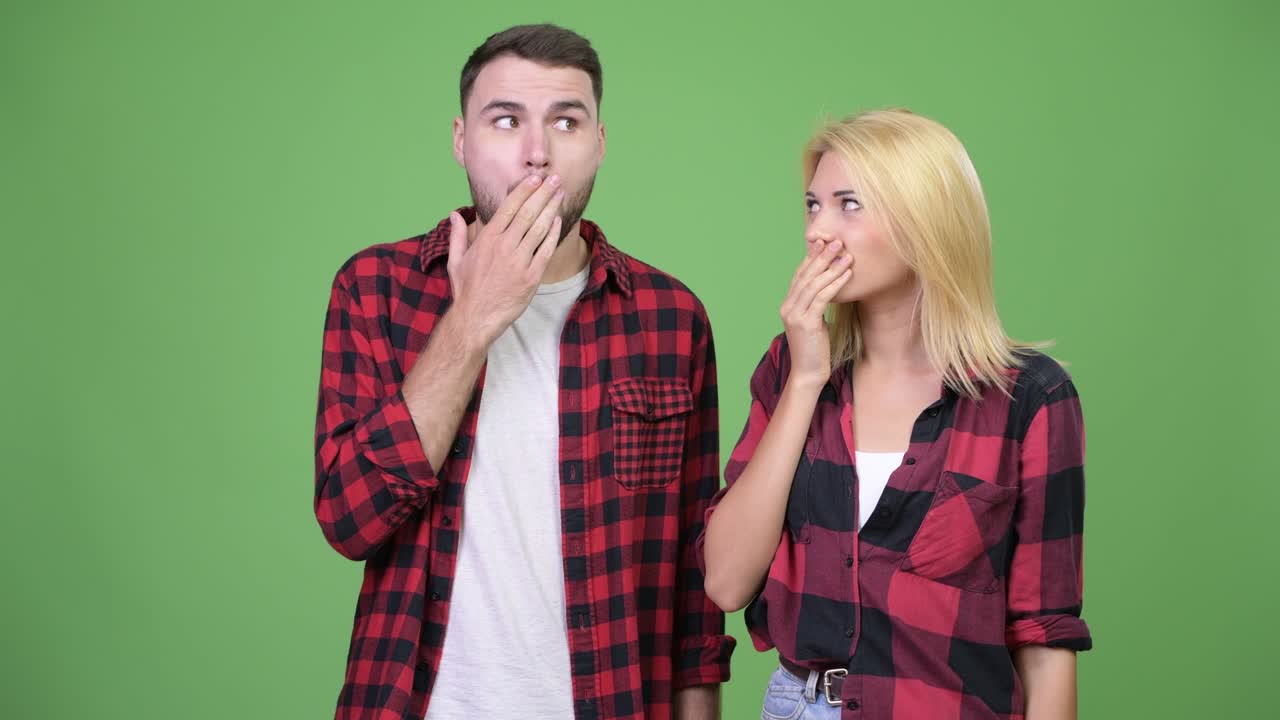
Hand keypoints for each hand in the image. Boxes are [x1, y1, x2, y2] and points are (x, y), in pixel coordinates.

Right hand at [445, 174, 563, 346]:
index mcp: (487, 239)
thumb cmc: (466, 290)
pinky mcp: (531, 277)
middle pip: (528, 213)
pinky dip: (553, 234)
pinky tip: (559, 221)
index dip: (524, 190)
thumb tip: (455, 214)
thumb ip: (457, 235)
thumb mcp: (456, 260)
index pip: (509, 207)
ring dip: (552, 208)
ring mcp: (519, 262)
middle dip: (543, 193)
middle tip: (555, 179)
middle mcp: (504, 246)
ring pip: (540, 228)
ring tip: (561, 194)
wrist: (475, 318)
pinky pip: (546, 251)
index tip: (535, 178)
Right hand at [779, 237, 851, 387]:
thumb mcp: (814, 323)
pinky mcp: (806, 323)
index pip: (800, 275)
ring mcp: (795, 315)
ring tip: (846, 254)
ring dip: (832, 267)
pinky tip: (847, 275)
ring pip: (814, 284)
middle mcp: (787, 307)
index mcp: (788, 305)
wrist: (808, 374)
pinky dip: (835, 283)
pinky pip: (822, 298)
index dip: (812, 258)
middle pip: (805, 275)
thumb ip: (815, 307)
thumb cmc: (815, 350)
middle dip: (822, 256)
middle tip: (837, 241)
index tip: (825, 243)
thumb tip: (828, 291)